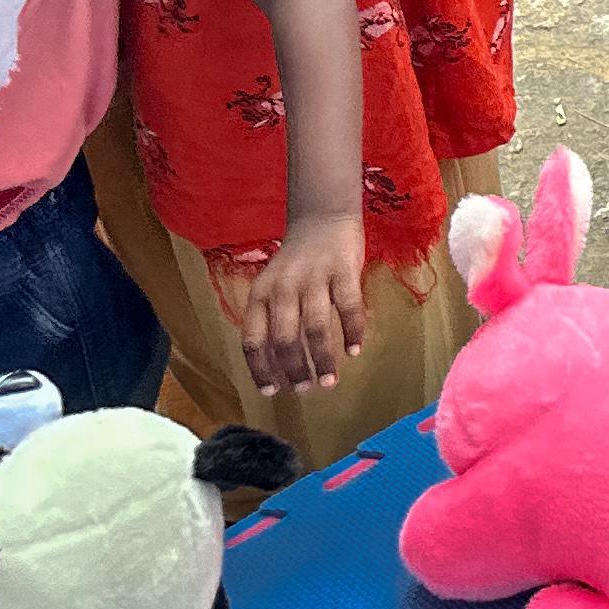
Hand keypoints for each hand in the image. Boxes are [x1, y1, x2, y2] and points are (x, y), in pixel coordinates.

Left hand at [239, 213, 370, 394]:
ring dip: (323, 360)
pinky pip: (348, 307)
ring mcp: (313, 278)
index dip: (261, 370)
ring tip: (329, 381)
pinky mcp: (343, 269)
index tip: (272, 391)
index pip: (253, 341)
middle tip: (305, 389)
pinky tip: (354, 350)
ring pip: (315, 330)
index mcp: (260, 295)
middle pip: (284, 340)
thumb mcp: (272, 288)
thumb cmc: (296, 263)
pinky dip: (352, 333)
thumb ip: (272, 321)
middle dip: (295, 371)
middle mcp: (282, 288)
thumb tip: (279, 370)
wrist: (322, 216)